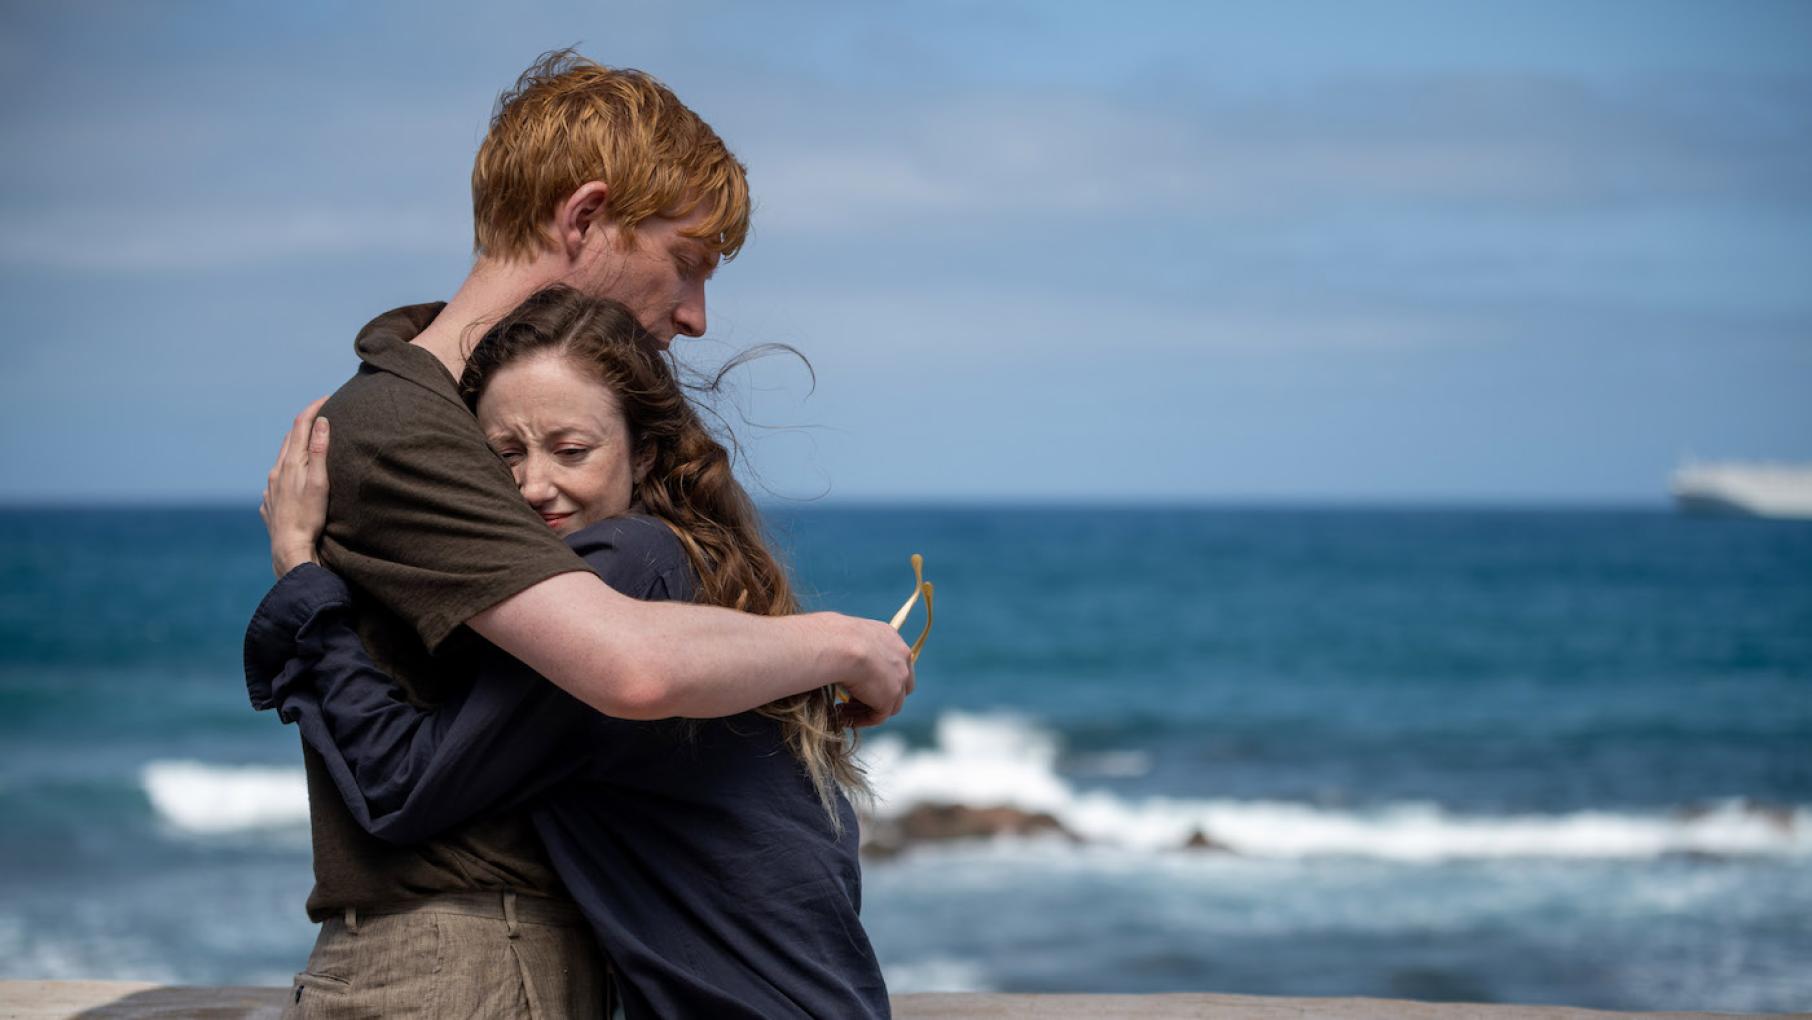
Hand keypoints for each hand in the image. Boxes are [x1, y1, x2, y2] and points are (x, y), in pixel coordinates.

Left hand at [261, 397, 331, 577]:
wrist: (289, 548)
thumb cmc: (310, 517)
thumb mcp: (320, 482)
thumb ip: (320, 452)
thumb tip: (321, 422)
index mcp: (289, 463)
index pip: (300, 426)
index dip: (313, 409)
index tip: (327, 397)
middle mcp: (276, 471)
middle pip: (289, 440)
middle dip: (305, 425)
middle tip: (322, 416)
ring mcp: (270, 488)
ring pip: (282, 459)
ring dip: (296, 448)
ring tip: (311, 446)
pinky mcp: (269, 502)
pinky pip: (278, 479)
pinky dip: (289, 470)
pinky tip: (297, 479)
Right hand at [824, 615, 914, 727]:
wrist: (839, 645)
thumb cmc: (832, 637)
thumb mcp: (846, 636)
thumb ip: (852, 649)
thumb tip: (838, 657)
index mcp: (890, 637)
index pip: (893, 661)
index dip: (878, 675)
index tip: (856, 681)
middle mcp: (901, 656)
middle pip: (900, 684)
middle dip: (880, 694)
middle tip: (852, 699)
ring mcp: (899, 679)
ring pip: (889, 704)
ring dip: (867, 709)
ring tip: (842, 711)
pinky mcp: (890, 698)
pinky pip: (877, 716)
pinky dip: (860, 719)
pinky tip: (841, 717)